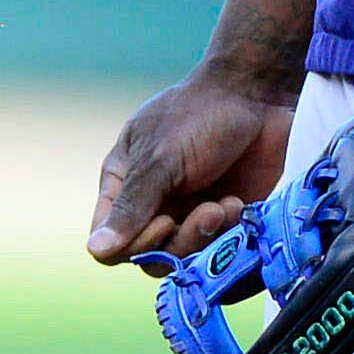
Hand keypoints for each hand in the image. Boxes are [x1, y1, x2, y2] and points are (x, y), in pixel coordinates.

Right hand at [88, 61, 299, 264]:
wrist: (258, 95)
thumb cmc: (201, 115)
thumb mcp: (161, 158)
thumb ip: (132, 205)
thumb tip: (95, 251)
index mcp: (124, 185)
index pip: (108, 241)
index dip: (133, 244)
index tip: (165, 222)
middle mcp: (153, 205)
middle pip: (149, 257)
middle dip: (179, 243)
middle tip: (208, 212)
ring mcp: (189, 214)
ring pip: (185, 258)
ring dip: (205, 238)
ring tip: (226, 206)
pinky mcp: (225, 220)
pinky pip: (218, 251)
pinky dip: (228, 235)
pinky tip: (239, 205)